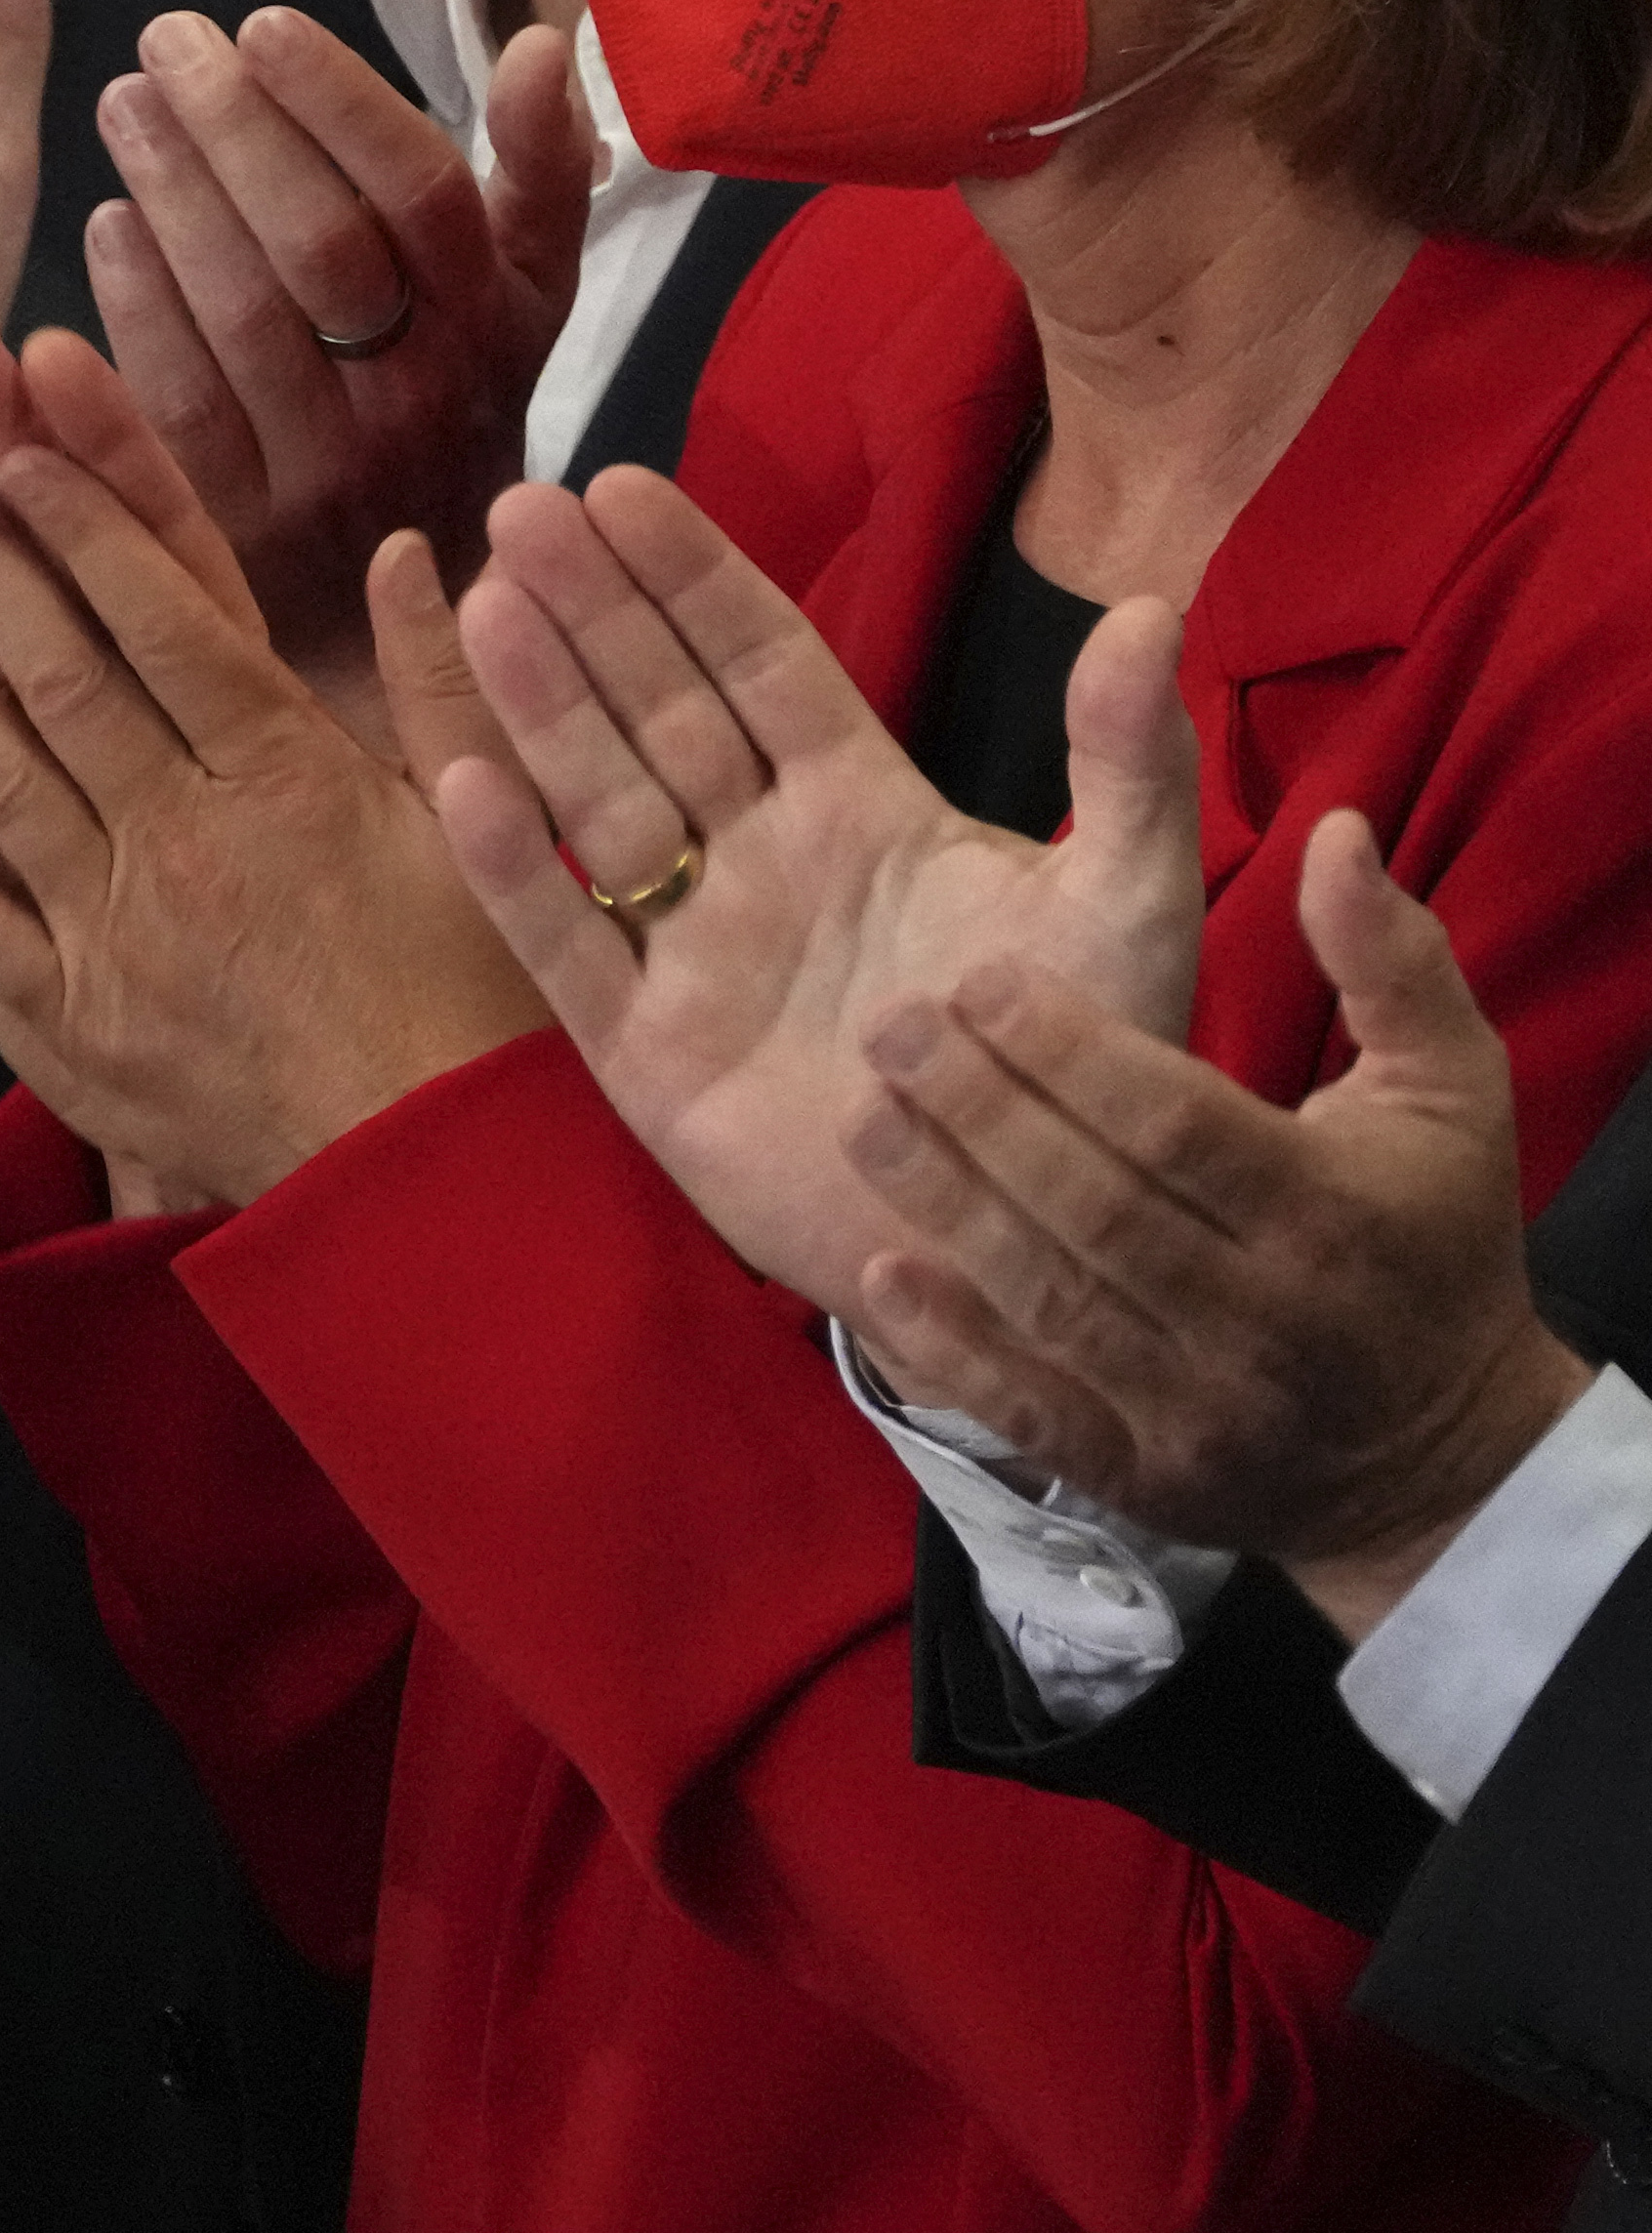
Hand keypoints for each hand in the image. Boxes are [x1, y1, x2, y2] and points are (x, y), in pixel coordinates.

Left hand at [0, 304, 547, 1208]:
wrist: (427, 1195)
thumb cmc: (478, 1005)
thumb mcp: (489, 829)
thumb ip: (441, 685)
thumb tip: (415, 550)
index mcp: (293, 785)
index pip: (166, 623)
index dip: (85, 522)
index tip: (20, 439)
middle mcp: (185, 846)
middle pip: (60, 676)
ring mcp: (111, 937)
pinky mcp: (62, 1022)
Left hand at [85, 7, 592, 719]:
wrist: (423, 619)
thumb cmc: (459, 412)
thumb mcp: (529, 303)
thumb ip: (541, 176)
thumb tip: (538, 43)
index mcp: (498, 326)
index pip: (422, 195)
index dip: (338, 104)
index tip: (260, 24)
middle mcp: (424, 400)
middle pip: (320, 246)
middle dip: (234, 131)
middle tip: (164, 44)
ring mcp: (329, 471)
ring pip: (241, 317)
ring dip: (173, 197)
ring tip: (123, 105)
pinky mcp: (240, 527)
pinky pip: (178, 400)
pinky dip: (135, 303)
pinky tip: (104, 224)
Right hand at [429, 468, 1204, 1326]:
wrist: (1027, 1248)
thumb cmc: (1081, 1076)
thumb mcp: (1128, 909)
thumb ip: (1128, 765)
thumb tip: (1149, 609)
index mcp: (861, 809)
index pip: (761, 665)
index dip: (692, 578)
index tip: (624, 487)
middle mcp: (759, 860)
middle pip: (658, 709)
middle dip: (592, 609)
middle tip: (521, 508)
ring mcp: (692, 951)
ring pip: (596, 801)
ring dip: (540, 702)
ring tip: (485, 600)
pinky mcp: (643, 1052)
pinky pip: (564, 944)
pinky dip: (512, 870)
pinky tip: (466, 783)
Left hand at [851, 819, 1598, 1630]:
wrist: (1444, 1452)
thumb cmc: (1430, 1238)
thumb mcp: (1449, 1090)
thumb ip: (1388, 960)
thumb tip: (1335, 832)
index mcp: (1333, 1215)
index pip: (1180, 1128)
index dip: (1073, 1052)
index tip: (978, 977)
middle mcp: (1264, 1321)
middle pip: (1098, 1209)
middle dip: (983, 1111)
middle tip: (886, 1025)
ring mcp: (1198, 1412)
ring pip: (1051, 1302)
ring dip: (947, 1205)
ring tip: (862, 1114)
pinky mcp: (1142, 1480)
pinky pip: (1031, 1414)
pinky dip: (952, 1348)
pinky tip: (879, 1273)